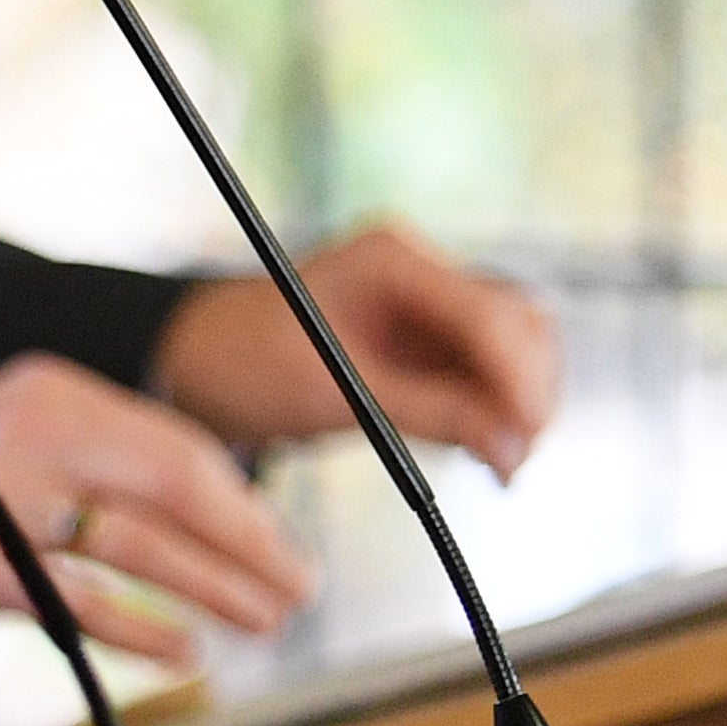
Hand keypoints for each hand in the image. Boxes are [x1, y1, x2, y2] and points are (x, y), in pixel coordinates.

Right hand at [0, 353, 311, 667]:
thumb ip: (79, 463)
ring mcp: (7, 497)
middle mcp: (37, 433)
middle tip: (296, 585)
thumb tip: (176, 511)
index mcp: (50, 393)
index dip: (238, 499)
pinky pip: (84, 602)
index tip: (274, 540)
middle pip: (177, 484)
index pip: (174, 442)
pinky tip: (185, 653)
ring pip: (142, 543)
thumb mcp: (0, 439)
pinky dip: (144, 630)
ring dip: (215, 586)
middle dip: (249, 541)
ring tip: (263, 619)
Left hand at [151, 219, 559, 475]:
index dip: (520, 376)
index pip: (488, 312)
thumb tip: (511, 444)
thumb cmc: (243, 363)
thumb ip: (428, 412)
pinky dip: (494, 413)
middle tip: (512, 460)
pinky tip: (486, 454)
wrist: (197, 364)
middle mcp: (420, 273)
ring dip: (516, 407)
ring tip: (499, 466)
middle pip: (517, 324)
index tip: (528, 433)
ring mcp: (427, 307)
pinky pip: (484, 374)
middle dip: (525, 392)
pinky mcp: (427, 343)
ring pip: (512, 351)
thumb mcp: (333, 393)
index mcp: (393, 260)